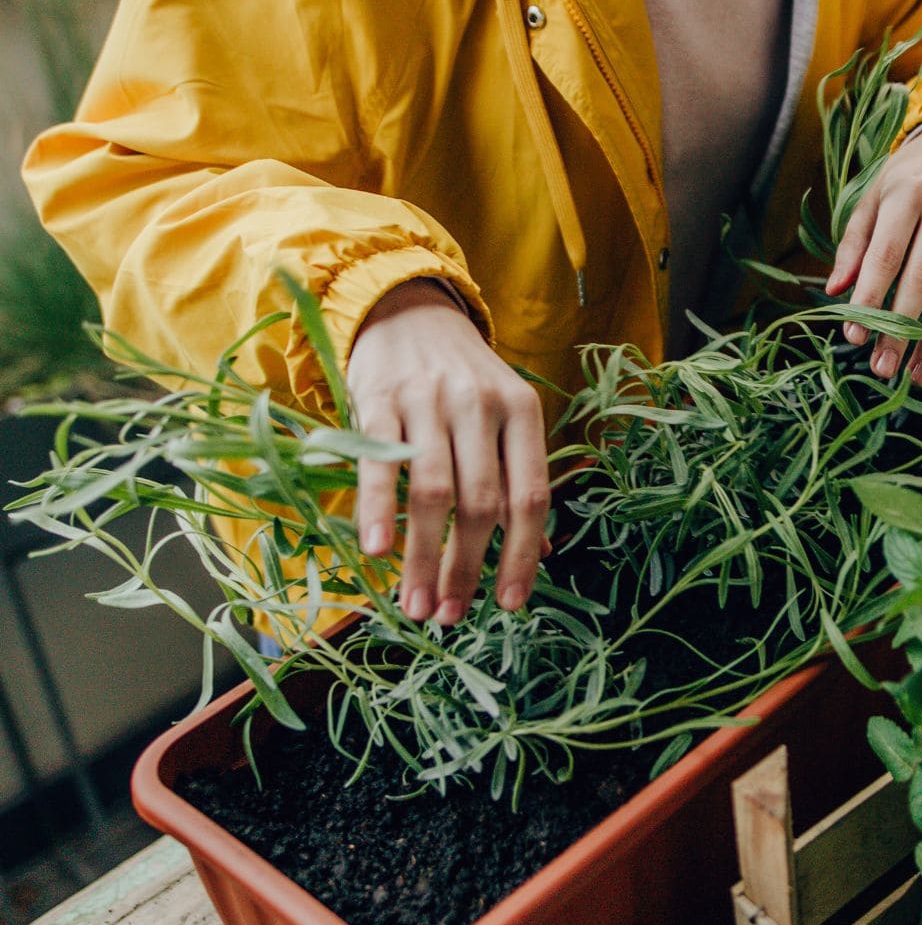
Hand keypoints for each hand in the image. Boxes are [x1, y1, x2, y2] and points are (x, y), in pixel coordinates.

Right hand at [345, 279, 549, 623]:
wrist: (408, 309)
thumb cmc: (462, 378)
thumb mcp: (504, 415)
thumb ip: (516, 478)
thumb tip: (541, 552)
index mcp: (523, 411)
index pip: (531, 496)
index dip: (523, 555)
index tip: (508, 605)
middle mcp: (481, 405)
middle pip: (480, 502)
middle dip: (466, 568)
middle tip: (450, 615)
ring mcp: (430, 401)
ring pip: (432, 493)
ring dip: (422, 557)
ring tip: (416, 604)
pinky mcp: (380, 400)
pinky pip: (380, 466)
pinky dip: (378, 512)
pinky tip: (377, 553)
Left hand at [826, 122, 921, 383]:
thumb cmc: (913, 176)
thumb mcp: (876, 195)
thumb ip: (855, 242)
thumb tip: (836, 290)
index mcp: (907, 195)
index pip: (886, 255)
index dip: (870, 298)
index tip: (854, 337)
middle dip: (901, 330)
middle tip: (882, 369)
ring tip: (916, 376)